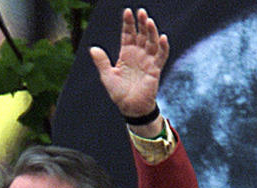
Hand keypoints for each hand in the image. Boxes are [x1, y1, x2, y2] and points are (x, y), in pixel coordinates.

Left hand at [89, 8, 168, 122]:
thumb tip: (93, 48)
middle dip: (141, 23)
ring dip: (151, 31)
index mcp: (126, 54)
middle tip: (141, 11)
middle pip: (141, 35)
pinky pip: (161, 56)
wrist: (130, 108)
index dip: (128, 23)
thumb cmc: (119, 93)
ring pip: (152, 42)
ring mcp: (148, 61)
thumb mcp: (107, 76)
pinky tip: (163, 37)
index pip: (128, 34)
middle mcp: (138, 54)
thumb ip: (101, 62)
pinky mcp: (155, 69)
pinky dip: (163, 47)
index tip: (127, 11)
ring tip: (149, 21)